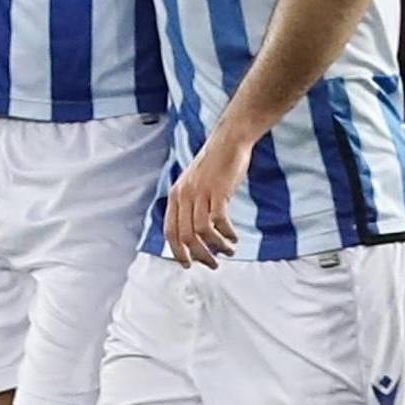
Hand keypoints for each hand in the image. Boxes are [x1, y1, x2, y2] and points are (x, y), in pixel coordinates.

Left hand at [164, 124, 252, 267]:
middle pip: (186, 236)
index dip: (178, 252)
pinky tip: (234, 237)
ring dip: (216, 247)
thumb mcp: (194, 183)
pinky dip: (227, 234)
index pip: (170, 231)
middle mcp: (185, 195)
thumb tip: (194, 231)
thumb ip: (190, 203)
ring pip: (202, 232)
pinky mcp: (218, 192)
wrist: (229, 140)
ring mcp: (201, 193)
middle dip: (200, 255)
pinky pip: (219, 221)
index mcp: (176, 195)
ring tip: (229, 251)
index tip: (188, 264)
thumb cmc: (215, 163)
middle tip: (213, 264)